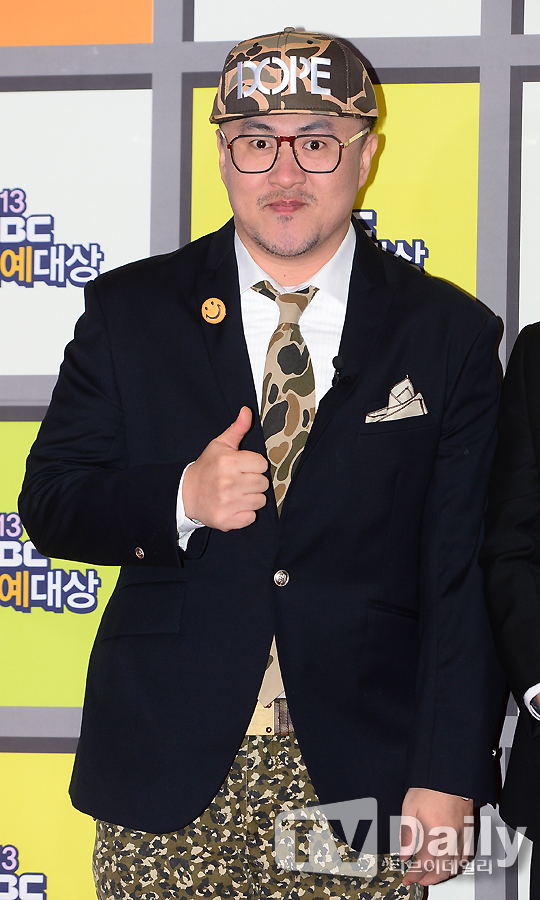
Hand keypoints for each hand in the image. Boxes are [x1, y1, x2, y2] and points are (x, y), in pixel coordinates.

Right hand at [182, 406, 268, 530]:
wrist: (186, 494)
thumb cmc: (207, 468)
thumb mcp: (219, 445)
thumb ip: (237, 429)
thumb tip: (247, 411)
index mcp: (229, 461)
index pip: (262, 464)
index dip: (254, 465)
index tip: (243, 467)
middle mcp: (228, 482)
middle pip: (263, 483)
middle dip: (254, 482)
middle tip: (239, 481)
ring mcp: (227, 502)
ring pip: (260, 501)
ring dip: (251, 498)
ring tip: (237, 494)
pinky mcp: (226, 520)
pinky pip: (251, 517)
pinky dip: (245, 514)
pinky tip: (234, 506)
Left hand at [400, 788, 472, 885]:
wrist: (447, 773)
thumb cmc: (428, 787)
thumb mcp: (410, 808)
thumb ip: (407, 834)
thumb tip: (405, 855)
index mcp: (434, 831)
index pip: (425, 863)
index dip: (416, 875)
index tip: (409, 878)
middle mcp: (451, 836)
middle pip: (442, 870)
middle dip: (429, 878)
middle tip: (419, 878)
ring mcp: (462, 833)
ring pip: (456, 865)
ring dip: (443, 873)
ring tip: (431, 872)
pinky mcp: (469, 829)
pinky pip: (466, 854)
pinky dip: (457, 863)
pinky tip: (448, 861)